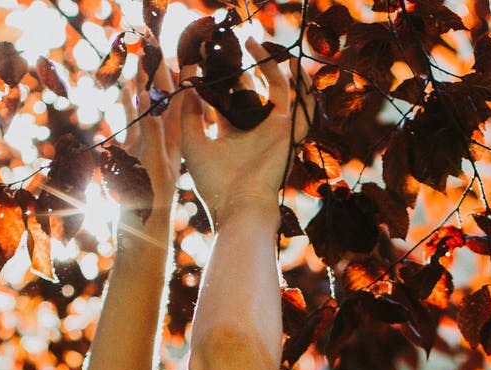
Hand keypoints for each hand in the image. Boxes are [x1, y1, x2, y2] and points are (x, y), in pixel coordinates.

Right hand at [117, 54, 180, 228]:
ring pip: (143, 116)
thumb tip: (154, 116)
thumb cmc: (149, 213)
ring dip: (140, 92)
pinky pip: (129, 132)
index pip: (178, 109)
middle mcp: (161, 149)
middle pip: (160, 107)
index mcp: (172, 149)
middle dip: (157, 80)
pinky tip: (122, 94)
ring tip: (136, 66)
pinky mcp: (131, 162)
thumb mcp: (153, 174)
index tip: (184, 58)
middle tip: (155, 52)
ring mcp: (144, 154)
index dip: (180, 84)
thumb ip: (152, 144)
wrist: (140, 239)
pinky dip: (127, 113)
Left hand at [178, 46, 309, 229]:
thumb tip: (187, 85)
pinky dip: (303, 84)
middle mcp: (256, 129)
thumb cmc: (214, 183)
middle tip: (232, 42)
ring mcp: (276, 130)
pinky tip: (293, 63)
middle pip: (254, 88)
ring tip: (257, 44)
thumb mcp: (193, 144)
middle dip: (244, 65)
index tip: (210, 55)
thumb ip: (189, 115)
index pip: (230, 96)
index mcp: (234, 132)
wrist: (238, 206)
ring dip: (272, 65)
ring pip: (281, 89)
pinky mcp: (291, 133)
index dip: (221, 76)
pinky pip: (304, 104)